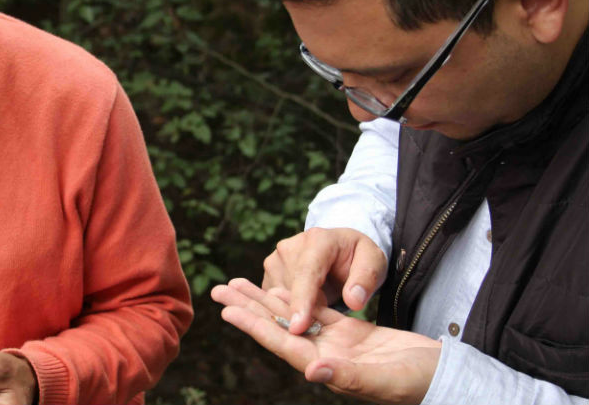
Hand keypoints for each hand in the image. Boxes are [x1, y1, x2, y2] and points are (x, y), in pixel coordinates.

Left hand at [212, 278, 440, 404]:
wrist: (448, 378)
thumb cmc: (422, 384)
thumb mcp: (386, 380)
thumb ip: (350, 376)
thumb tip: (312, 370)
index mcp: (329, 368)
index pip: (284, 344)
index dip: (255, 327)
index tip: (228, 310)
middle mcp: (327, 357)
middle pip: (280, 328)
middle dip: (249, 308)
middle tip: (220, 289)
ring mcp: (339, 346)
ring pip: (295, 318)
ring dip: (267, 301)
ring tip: (239, 284)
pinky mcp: (355, 335)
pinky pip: (319, 313)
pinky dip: (299, 299)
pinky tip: (279, 289)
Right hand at [263, 227, 386, 333]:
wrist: (340, 247)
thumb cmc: (357, 256)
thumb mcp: (374, 262)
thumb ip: (367, 279)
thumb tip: (354, 301)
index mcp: (318, 240)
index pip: (306, 273)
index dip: (301, 301)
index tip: (298, 326)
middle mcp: (289, 247)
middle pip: (292, 290)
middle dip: (308, 311)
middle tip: (330, 314)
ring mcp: (275, 260)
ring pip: (281, 298)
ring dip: (299, 309)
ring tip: (322, 303)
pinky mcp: (268, 274)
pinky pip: (275, 300)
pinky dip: (290, 308)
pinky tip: (307, 305)